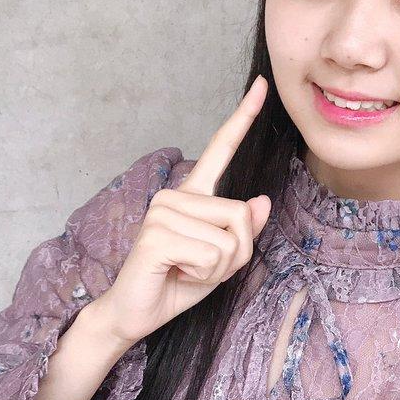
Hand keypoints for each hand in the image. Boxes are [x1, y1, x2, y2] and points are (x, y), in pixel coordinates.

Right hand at [95, 75, 272, 346]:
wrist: (136, 313)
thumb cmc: (177, 283)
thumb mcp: (222, 261)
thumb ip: (243, 232)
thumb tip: (262, 201)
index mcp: (192, 195)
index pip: (220, 149)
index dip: (243, 117)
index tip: (263, 86)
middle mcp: (175, 194)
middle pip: (241, 216)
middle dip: (236, 254)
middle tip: (201, 267)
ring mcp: (163, 211)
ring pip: (229, 239)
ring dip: (218, 268)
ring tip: (185, 269)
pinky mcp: (157, 234)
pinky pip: (212, 254)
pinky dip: (204, 275)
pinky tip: (176, 273)